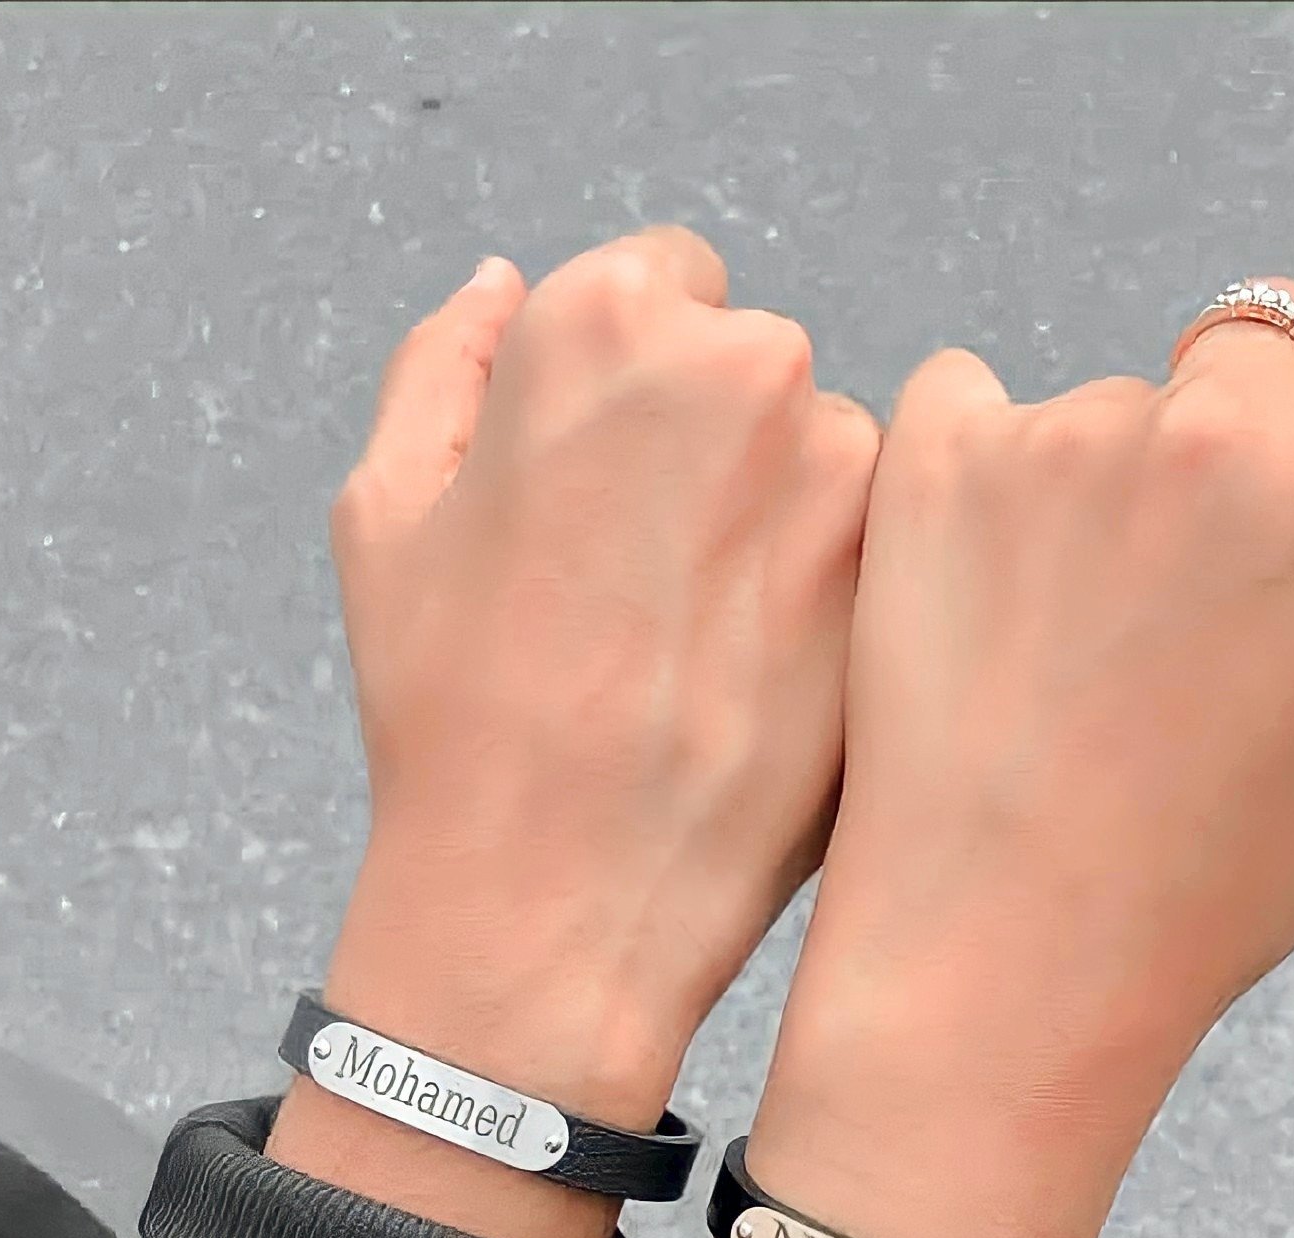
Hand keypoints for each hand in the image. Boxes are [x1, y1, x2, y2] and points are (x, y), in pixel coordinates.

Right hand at [266, 230, 881, 1237]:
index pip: (672, 283)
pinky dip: (841, 598)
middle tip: (660, 582)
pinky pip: (886, 552)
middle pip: (759, 368)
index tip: (624, 484)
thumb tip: (506, 283)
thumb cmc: (454, 713)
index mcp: (604, 321)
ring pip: (834, 458)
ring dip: (789, 523)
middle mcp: (744, 368)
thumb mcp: (386, 514)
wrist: (558, 899)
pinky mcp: (907, 584)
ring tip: (711, 648)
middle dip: (720, 447)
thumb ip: (444, 362)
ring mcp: (845, 480)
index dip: (643, 388)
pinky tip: (770, 682)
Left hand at [698, 280, 1293, 1237]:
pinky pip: (973, 405)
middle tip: (1184, 577)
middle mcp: (1232, 429)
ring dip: (1106, 476)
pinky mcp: (940, 452)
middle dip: (1248, 422)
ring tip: (1066, 643)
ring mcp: (1075, 430)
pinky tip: (980, 600)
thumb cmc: (1212, 887)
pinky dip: (979, 475)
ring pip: (1116, 398)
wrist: (1002, 962)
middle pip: (1267, 337)